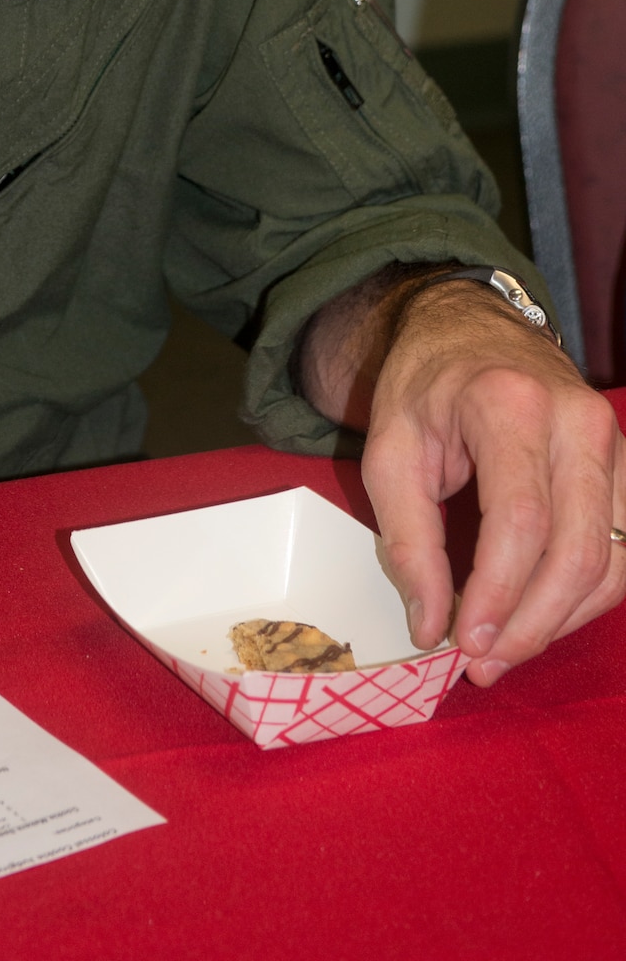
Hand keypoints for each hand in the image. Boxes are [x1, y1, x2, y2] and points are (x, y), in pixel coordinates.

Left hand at [361, 280, 625, 683]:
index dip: (498, 594)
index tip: (464, 643)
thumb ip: (407, 536)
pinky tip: (539, 619)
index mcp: (511, 405)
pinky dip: (585, 599)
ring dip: (560, 622)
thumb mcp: (389, 448)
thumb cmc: (424, 386)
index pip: (521, 520)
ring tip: (505, 652)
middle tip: (482, 663)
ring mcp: (614, 443)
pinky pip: (625, 553)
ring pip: (612, 562)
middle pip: (578, 551)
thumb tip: (430, 624)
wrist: (469, 328)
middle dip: (531, 624)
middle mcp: (578, 423)